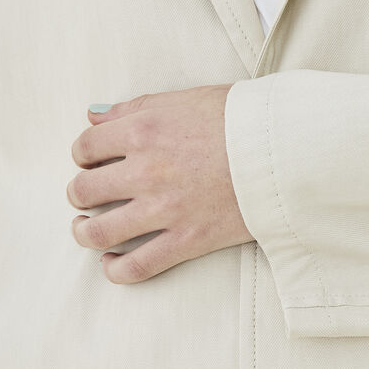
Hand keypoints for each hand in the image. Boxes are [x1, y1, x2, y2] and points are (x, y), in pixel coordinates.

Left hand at [67, 84, 253, 282]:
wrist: (287, 149)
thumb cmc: (242, 118)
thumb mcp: (186, 98)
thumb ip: (136, 107)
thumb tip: (94, 116)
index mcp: (143, 130)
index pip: (85, 146)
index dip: (83, 155)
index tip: (93, 161)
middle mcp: (146, 170)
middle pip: (84, 190)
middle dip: (81, 193)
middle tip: (91, 195)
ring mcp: (165, 209)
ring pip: (98, 232)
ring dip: (84, 232)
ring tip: (88, 229)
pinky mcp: (187, 240)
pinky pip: (136, 267)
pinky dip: (115, 270)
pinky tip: (112, 263)